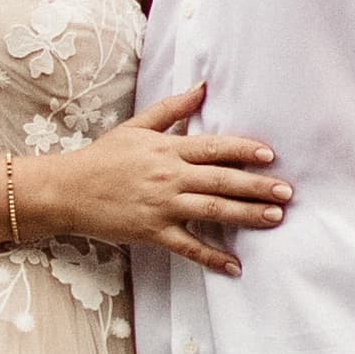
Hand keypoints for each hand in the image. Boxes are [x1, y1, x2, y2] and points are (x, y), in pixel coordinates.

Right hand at [32, 83, 289, 274]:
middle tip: (287, 192)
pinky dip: (212, 257)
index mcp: (168, 149)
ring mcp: (162, 205)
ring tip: (274, 218)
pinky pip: (188, 246)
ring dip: (245, 215)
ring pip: (211, 211)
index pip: (214, 148)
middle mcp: (169, 176)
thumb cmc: (103, 157)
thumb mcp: (136, 126)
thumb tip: (203, 87)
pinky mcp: (152, 232)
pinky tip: (235, 266)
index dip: (243, 150)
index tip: (270, 155)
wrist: (67, 189)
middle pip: (221, 180)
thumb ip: (172, 109)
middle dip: (256, 186)